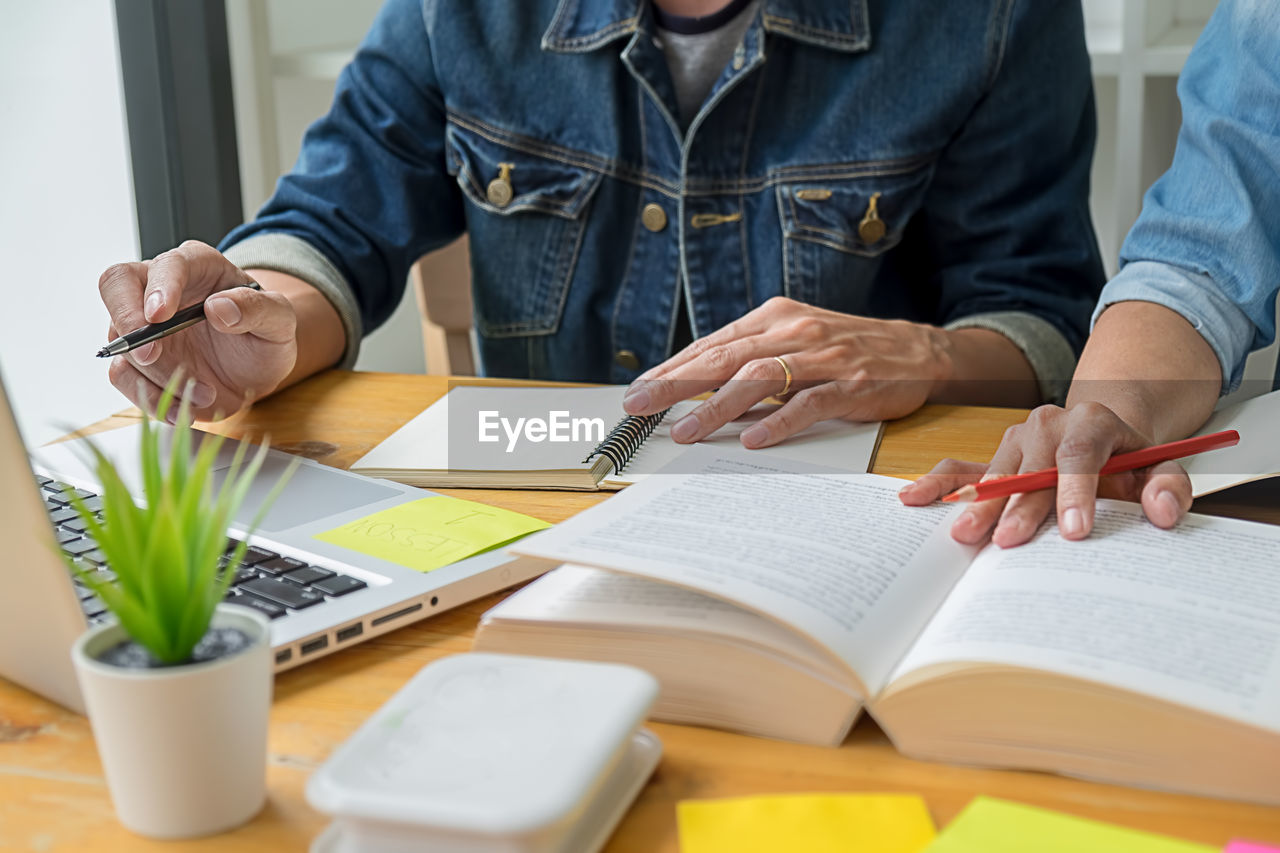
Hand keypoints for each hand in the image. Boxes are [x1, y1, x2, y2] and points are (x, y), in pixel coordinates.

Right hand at [98, 241, 297, 420]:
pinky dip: (149, 397)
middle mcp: (161, 288)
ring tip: (205, 393)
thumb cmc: (265, 335)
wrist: (258, 371)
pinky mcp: (138, 361)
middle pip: (116, 284)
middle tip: (150, 355)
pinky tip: (184, 410)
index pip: (167, 264)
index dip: (159, 287)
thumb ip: (257, 308)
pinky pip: (123, 376)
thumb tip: (218, 306)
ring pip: (120, 340)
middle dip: (126, 320)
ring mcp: (144, 325)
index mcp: (198, 267)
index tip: (160, 315)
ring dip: (155, 375)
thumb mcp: (279, 321)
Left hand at [622, 297, 949, 446]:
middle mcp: (795, 331)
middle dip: (677, 383)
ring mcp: (824, 357)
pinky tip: (754, 438)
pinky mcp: (853, 384)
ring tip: (686, 430)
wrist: (918, 350)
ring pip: (760, 379)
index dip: (673, 368)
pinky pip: (811, 402)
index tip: (639, 390)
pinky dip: (781, 421)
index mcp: (775, 317)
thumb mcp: (794, 339)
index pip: (713, 344)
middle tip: (641, 405)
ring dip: (718, 406)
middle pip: (725, 358)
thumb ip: (751, 357)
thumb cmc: (846, 348)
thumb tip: (695, 386)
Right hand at [898, 402, 1193, 546]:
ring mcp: (1015, 438)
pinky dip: (938, 483)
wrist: (1102, 435)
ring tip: (966, 536)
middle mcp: (1048, 423)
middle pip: (1031, 466)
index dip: (1076, 491)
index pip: (1081, 452)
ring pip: (995, 471)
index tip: (1075, 531)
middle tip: (1009, 543)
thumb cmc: (1130, 461)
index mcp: (1091, 420)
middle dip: (1020, 507)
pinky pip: (961, 467)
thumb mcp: (1163, 468)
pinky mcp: (994, 457)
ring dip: (979, 506)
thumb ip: (1170, 487)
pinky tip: (914, 498)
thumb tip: (1164, 512)